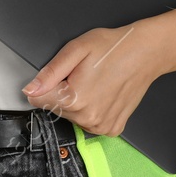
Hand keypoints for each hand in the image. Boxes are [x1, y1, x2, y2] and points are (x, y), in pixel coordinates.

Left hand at [21, 22, 169, 137]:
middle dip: (63, 91)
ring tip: (95, 82)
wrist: (145, 53)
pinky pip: (90, 122)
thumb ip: (50, 73)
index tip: (61, 75)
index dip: (45, 84)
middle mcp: (88, 118)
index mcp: (75, 99)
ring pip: (72, 116)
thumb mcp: (75, 50)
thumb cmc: (113, 48)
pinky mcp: (112, 128)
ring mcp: (101, 126)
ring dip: (77, 101)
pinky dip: (92, 110)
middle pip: (56, 108)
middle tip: (82, 74)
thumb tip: (30, 89)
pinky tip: (103, 94)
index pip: (38, 99)